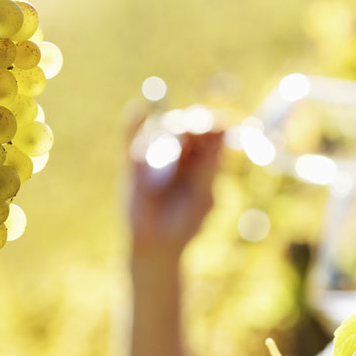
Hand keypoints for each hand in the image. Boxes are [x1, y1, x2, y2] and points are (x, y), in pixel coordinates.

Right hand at [128, 128, 223, 261]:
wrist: (155, 244)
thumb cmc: (184, 222)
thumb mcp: (201, 198)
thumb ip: (208, 169)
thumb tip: (223, 136)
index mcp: (203, 158)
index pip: (210, 131)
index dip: (211, 124)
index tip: (214, 125)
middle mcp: (180, 151)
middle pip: (186, 126)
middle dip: (188, 126)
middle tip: (190, 132)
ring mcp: (156, 153)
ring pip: (162, 129)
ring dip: (166, 134)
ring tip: (165, 157)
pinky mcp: (133, 159)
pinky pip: (132, 135)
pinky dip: (134, 122)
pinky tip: (137, 111)